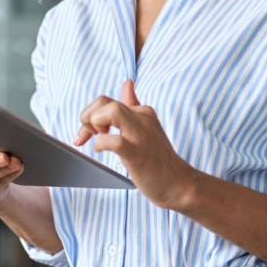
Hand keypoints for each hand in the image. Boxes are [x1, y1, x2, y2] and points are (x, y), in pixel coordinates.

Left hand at [73, 79, 194, 208]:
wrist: (179, 183)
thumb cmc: (158, 158)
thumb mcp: (147, 126)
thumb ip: (134, 105)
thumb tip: (127, 83)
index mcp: (142, 112)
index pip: (107, 101)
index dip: (90, 114)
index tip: (87, 132)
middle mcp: (141, 119)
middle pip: (105, 102)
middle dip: (88, 116)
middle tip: (90, 135)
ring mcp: (140, 135)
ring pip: (111, 112)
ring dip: (94, 124)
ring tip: (96, 138)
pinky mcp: (137, 154)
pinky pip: (115, 141)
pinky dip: (101, 144)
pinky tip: (100, 151)